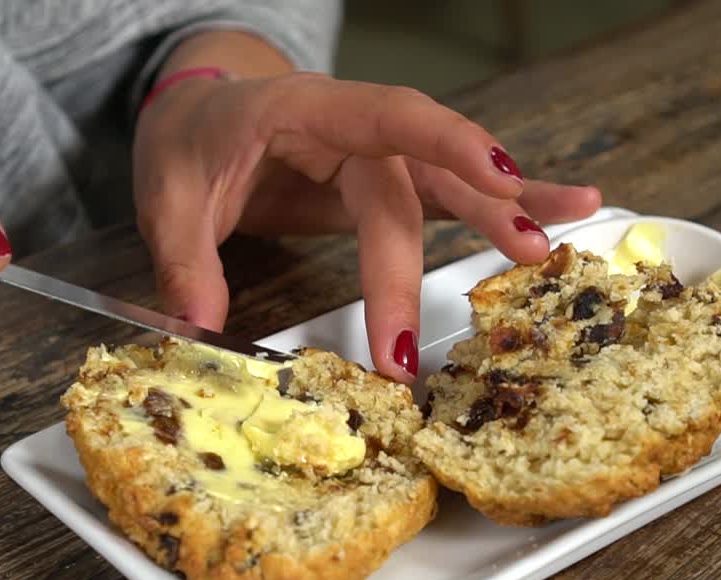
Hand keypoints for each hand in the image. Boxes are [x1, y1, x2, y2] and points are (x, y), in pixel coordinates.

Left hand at [133, 71, 600, 382]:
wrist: (197, 120)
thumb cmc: (188, 145)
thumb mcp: (167, 197)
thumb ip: (184, 261)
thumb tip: (195, 327)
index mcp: (300, 110)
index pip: (385, 117)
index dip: (446, 143)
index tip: (495, 182)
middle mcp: (351, 128)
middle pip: (410, 187)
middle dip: (433, 255)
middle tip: (473, 302)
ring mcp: (374, 157)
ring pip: (447, 184)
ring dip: (503, 214)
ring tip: (552, 246)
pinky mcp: (384, 186)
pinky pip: (445, 197)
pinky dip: (497, 210)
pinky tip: (553, 220)